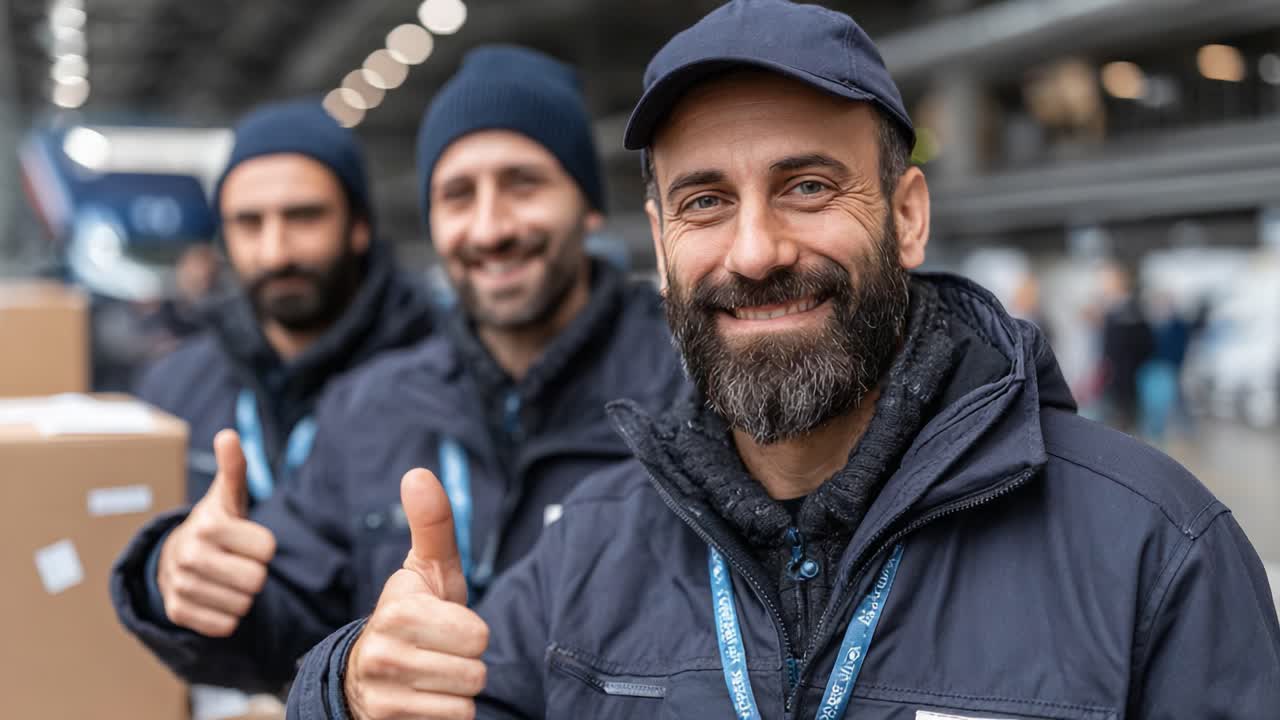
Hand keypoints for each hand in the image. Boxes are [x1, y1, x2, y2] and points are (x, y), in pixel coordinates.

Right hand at [157, 429, 275, 636]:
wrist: (175, 555)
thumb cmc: (215, 524)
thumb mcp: (227, 496)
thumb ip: (234, 468)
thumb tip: (229, 435)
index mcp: (209, 525)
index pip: (267, 549)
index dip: (262, 546)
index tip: (245, 539)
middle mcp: (191, 556)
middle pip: (257, 581)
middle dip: (253, 572)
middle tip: (236, 560)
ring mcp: (181, 586)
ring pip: (243, 605)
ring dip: (241, 594)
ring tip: (224, 575)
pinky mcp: (178, 613)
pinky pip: (226, 625)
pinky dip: (227, 614)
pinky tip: (214, 595)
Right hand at [345, 469, 488, 719]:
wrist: (367, 675)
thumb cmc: (414, 614)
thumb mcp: (428, 569)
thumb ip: (433, 523)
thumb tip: (418, 472)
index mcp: (398, 610)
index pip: (478, 635)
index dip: (471, 631)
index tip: (444, 624)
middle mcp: (384, 652)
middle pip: (476, 671)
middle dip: (467, 662)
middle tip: (440, 651)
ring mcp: (383, 693)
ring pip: (466, 701)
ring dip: (457, 690)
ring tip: (433, 673)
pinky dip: (445, 714)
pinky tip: (423, 699)